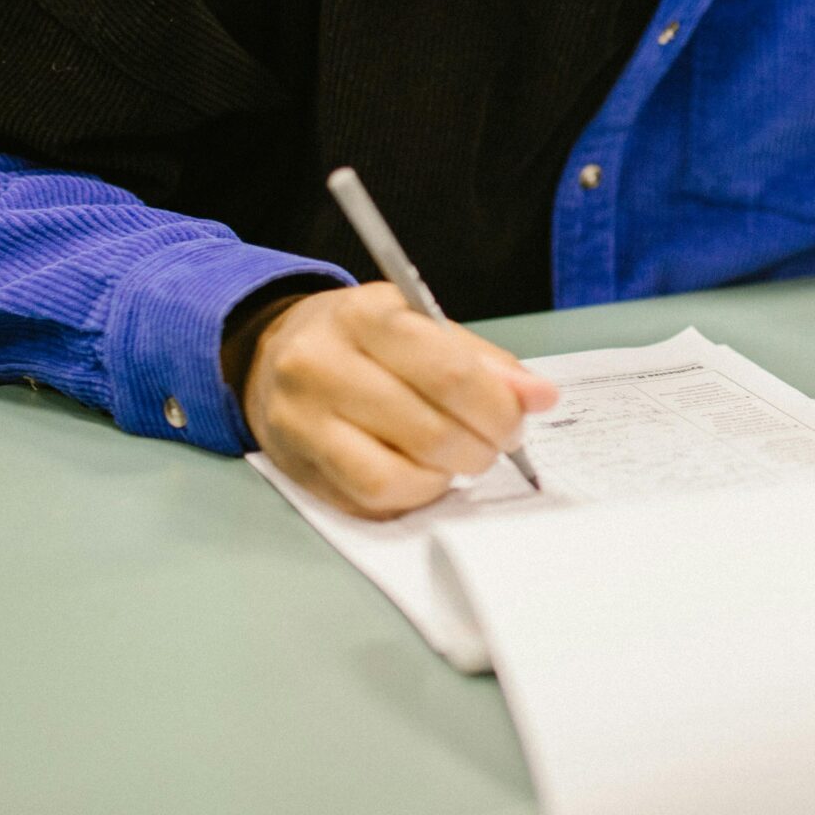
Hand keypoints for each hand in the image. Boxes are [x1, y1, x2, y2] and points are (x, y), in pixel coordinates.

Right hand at [242, 282, 557, 518]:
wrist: (273, 357)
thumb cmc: (365, 342)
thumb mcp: (421, 327)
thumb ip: (483, 362)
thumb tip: (540, 397)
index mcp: (363, 316)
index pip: (449, 372)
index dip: (499, 406)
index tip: (519, 417)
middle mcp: (322, 365)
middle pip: (430, 428)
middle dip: (482, 446)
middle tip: (496, 443)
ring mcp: (303, 422)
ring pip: (397, 473)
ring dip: (447, 475)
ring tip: (458, 458)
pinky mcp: (299, 468)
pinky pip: (372, 499)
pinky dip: (414, 493)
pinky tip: (423, 475)